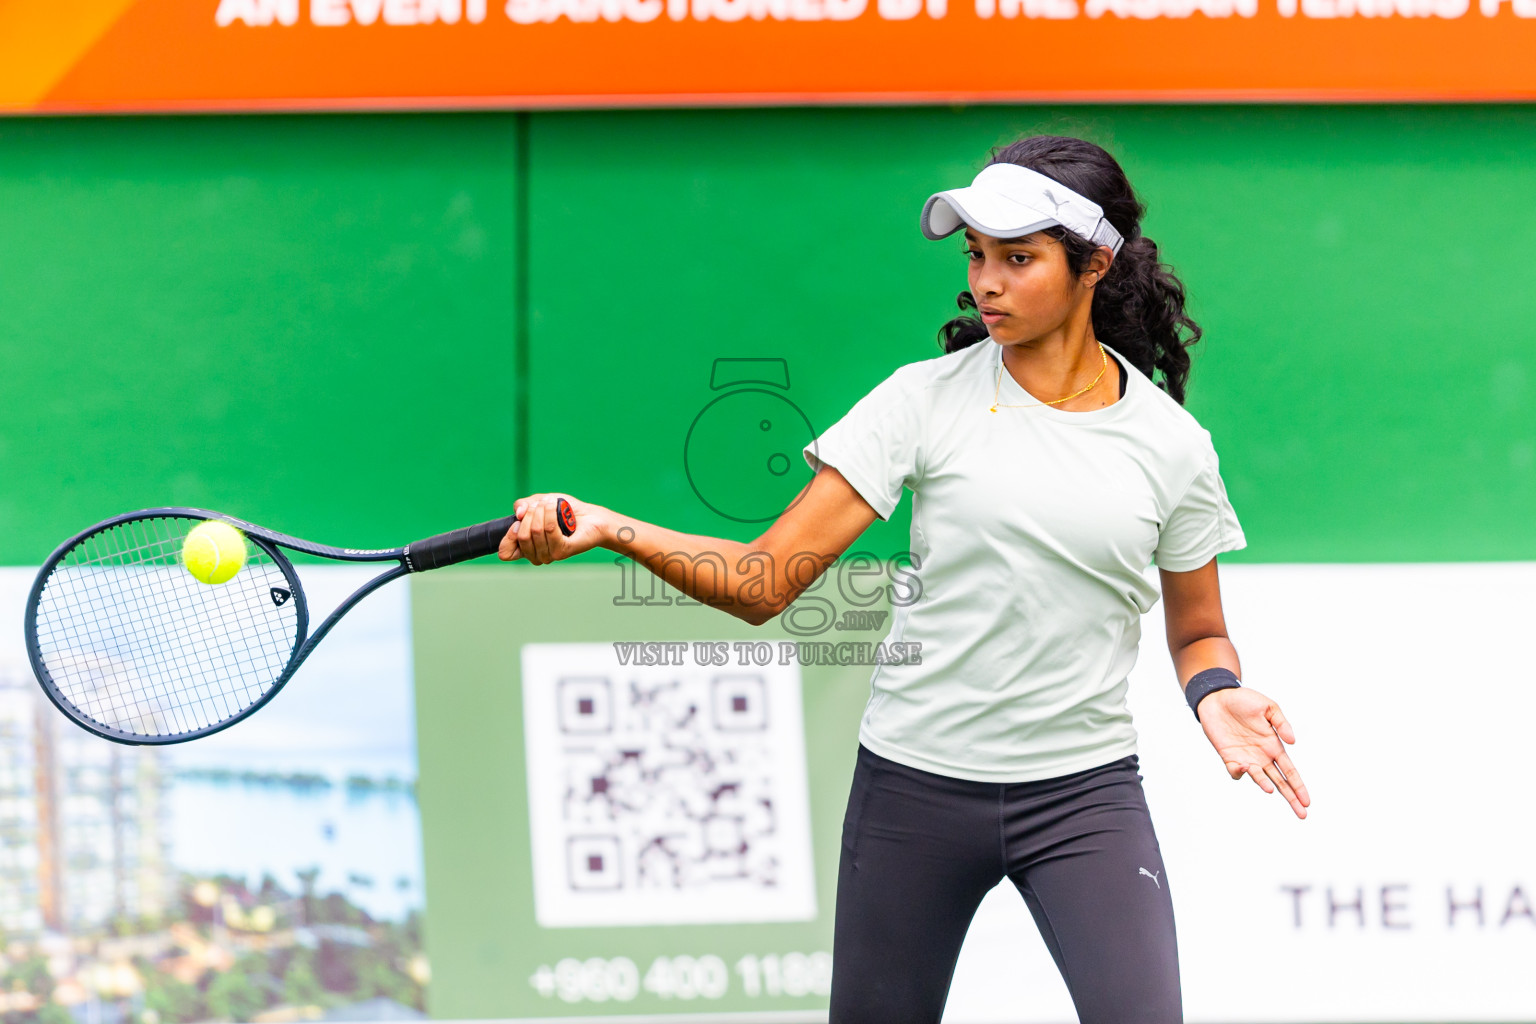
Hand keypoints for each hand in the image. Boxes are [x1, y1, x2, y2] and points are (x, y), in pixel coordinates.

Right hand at [497, 493, 605, 564]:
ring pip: (535, 531)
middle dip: (529, 514)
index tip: (516, 523)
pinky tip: (556, 507)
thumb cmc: (564, 511)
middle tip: (540, 506)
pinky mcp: (563, 550)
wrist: (590, 516)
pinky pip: (550, 530)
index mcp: (527, 547)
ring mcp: (550, 555)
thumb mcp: (538, 502)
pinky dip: (551, 514)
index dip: (507, 537)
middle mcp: (536, 555)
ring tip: (550, 504)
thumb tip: (519, 513)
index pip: (505, 554)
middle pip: (521, 536)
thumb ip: (523, 505)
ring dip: (542, 511)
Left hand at [1197, 687, 1310, 818]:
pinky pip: (1235, 771)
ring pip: (1260, 779)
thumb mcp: (1268, 707)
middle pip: (1280, 782)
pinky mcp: (1228, 756)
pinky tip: (1244, 766)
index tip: (1307, 802)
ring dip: (1265, 785)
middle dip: (1291, 798)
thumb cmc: (1244, 701)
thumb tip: (1293, 742)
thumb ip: (1282, 723)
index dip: (1299, 786)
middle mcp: (1262, 756)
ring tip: (1271, 790)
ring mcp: (1246, 757)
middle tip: (1302, 814)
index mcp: (1274, 746)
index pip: (1290, 771)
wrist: (1217, 697)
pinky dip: (1239, 772)